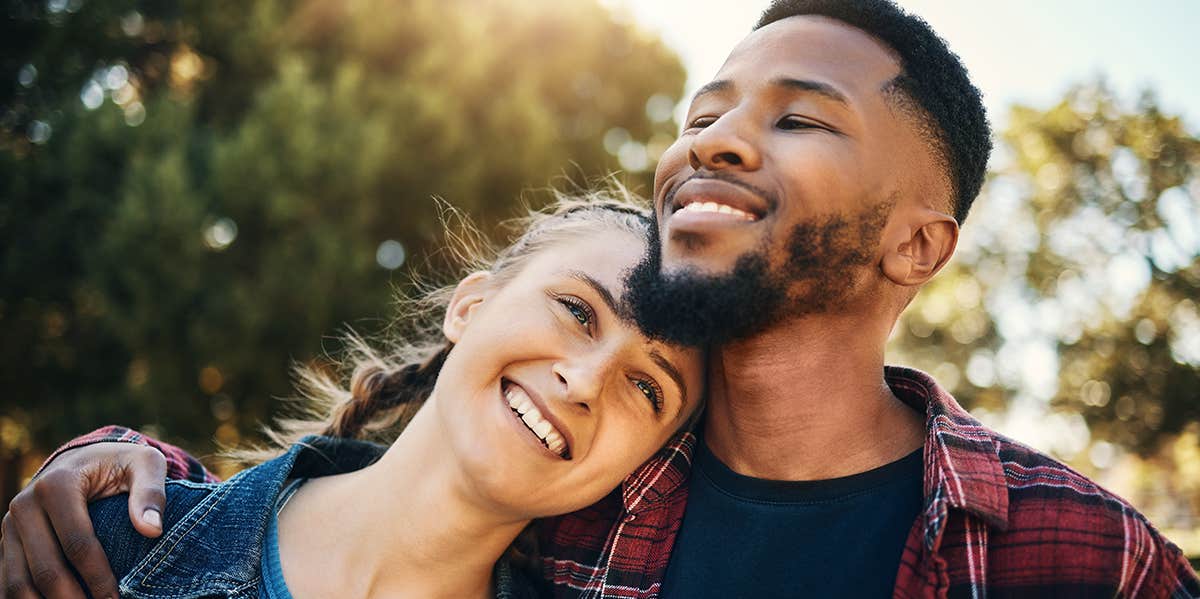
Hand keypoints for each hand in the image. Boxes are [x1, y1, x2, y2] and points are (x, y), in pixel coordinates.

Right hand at [1, 443, 166, 598]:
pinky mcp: (8, 542)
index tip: (116, 598)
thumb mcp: (144, 464)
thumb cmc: (120, 463)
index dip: (98, 576)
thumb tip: (152, 530)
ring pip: (18, 582)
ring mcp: (10, 525)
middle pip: (46, 569)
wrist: (83, 459)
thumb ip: (151, 492)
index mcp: (57, 484)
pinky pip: (9, 581)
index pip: (77, 543)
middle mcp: (25, 504)